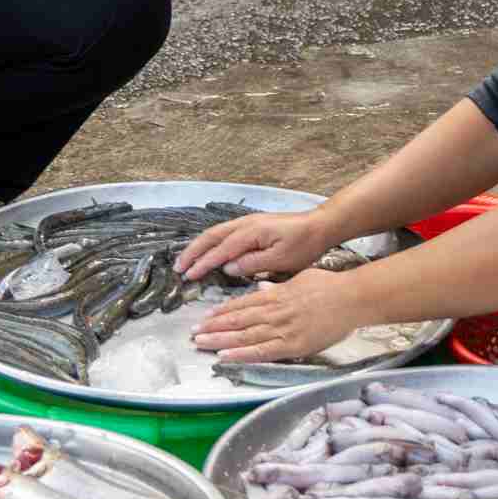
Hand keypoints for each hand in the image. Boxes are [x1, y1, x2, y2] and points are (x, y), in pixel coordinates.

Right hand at [175, 211, 331, 280]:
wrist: (320, 225)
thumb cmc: (304, 244)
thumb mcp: (281, 259)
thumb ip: (252, 263)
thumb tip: (227, 267)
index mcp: (251, 232)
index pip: (221, 249)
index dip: (203, 263)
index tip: (188, 276)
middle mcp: (245, 224)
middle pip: (211, 236)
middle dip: (193, 252)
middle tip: (178, 268)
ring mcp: (248, 222)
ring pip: (216, 232)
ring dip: (199, 246)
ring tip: (185, 260)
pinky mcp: (252, 225)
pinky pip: (224, 232)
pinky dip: (211, 242)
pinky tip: (206, 250)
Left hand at [191, 269, 362, 362]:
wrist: (352, 298)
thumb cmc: (331, 287)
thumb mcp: (302, 278)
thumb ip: (280, 285)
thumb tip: (263, 285)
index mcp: (276, 294)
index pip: (243, 304)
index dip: (222, 311)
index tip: (206, 317)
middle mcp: (274, 311)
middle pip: (238, 320)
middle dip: (214, 327)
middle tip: (194, 333)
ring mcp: (282, 329)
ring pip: (244, 335)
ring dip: (220, 340)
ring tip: (201, 343)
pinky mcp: (293, 345)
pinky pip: (262, 351)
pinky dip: (242, 354)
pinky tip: (225, 356)